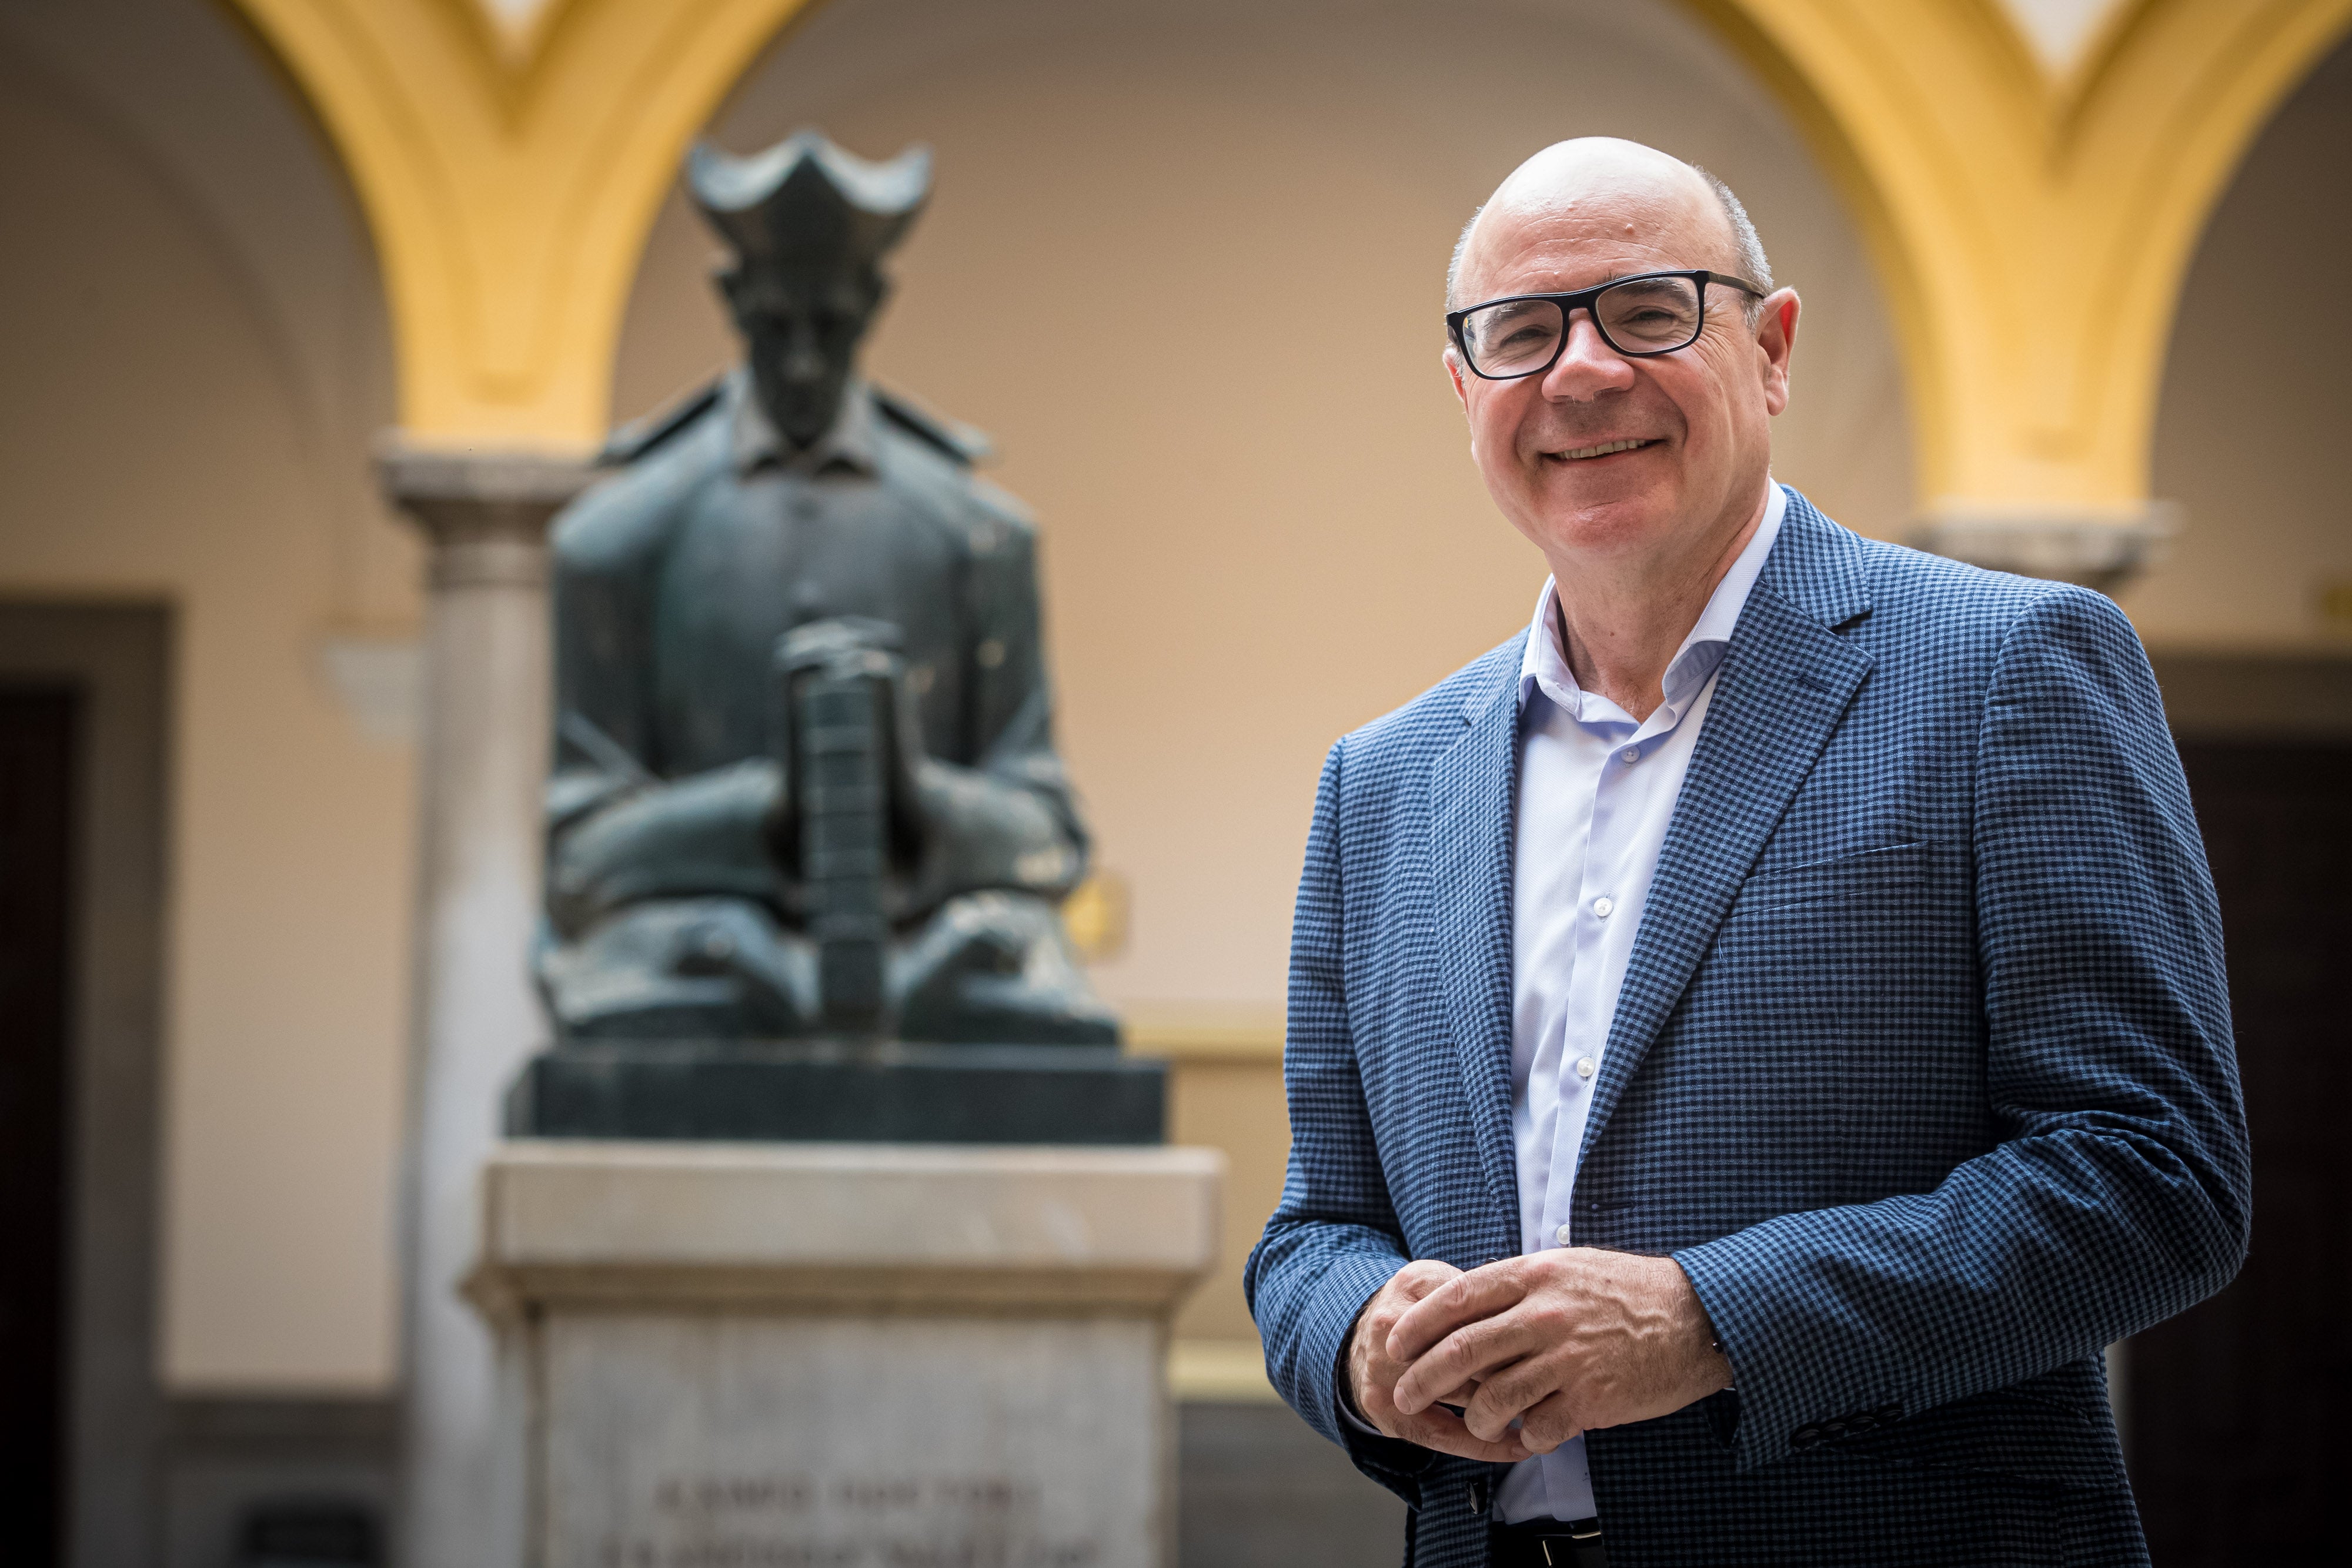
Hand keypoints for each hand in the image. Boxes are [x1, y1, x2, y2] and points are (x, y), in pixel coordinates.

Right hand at [1345, 1261, 1532, 1463]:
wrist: (1356, 1337)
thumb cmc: (1414, 1308)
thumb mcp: (1437, 1279)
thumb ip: (1475, 1293)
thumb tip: (1527, 1319)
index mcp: (1413, 1291)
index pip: (1476, 1314)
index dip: (1515, 1331)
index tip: (1547, 1344)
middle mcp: (1394, 1335)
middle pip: (1470, 1358)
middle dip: (1514, 1370)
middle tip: (1553, 1379)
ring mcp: (1386, 1378)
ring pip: (1461, 1398)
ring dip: (1506, 1407)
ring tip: (1546, 1411)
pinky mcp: (1387, 1414)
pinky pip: (1443, 1436)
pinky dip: (1484, 1445)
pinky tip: (1518, 1446)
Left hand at [1387, 1249, 1730, 1454]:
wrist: (1697, 1317)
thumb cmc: (1628, 1291)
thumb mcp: (1568, 1266)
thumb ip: (1518, 1285)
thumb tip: (1466, 1303)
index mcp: (1535, 1275)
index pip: (1457, 1298)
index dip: (1417, 1324)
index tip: (1394, 1342)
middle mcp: (1545, 1315)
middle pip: (1462, 1351)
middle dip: (1422, 1377)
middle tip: (1403, 1394)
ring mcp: (1568, 1358)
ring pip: (1492, 1397)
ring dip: (1472, 1417)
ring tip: (1474, 1422)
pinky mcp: (1591, 1399)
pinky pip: (1536, 1427)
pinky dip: (1522, 1435)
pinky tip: (1527, 1432)